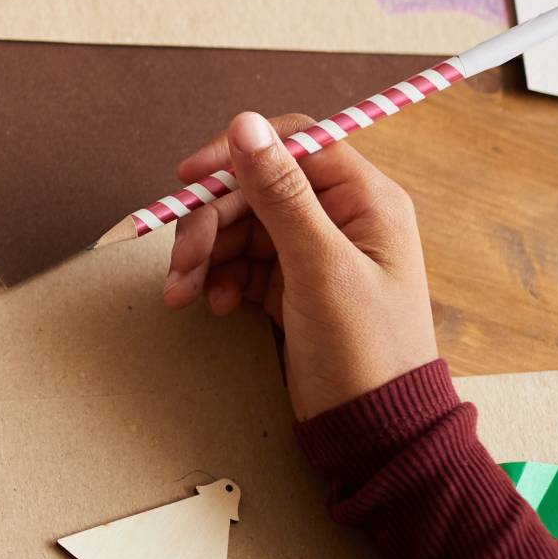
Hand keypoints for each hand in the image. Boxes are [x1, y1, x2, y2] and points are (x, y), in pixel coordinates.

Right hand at [160, 112, 439, 419]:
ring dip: (206, 254)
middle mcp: (341, 217)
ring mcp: (315, 252)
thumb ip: (281, 193)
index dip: (238, 153)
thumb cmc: (364, 352)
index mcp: (365, 200)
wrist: (374, 434)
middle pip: (256, 188)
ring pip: (241, 226)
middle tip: (182, 261)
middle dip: (211, 221)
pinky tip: (213, 305)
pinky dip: (219, 278)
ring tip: (183, 294)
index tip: (189, 177)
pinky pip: (242, 261)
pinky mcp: (294, 285)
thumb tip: (245, 124)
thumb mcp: (319, 268)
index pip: (294, 144)